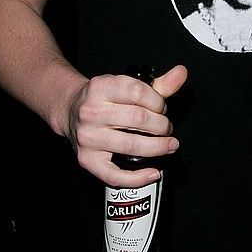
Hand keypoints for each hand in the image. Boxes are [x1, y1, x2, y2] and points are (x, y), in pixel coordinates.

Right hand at [68, 64, 186, 186]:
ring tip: (169, 145)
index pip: (138, 92)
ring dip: (158, 147)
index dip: (158, 102)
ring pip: (131, 146)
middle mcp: (91, 112)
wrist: (70, 111)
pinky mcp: (86, 159)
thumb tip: (181, 73)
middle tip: (166, 128)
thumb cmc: (104, 98)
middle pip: (138, 119)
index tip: (162, 108)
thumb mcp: (126, 86)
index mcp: (100, 87)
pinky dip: (138, 177)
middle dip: (161, 125)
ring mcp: (88, 137)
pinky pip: (114, 175)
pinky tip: (154, 172)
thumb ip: (157, 84)